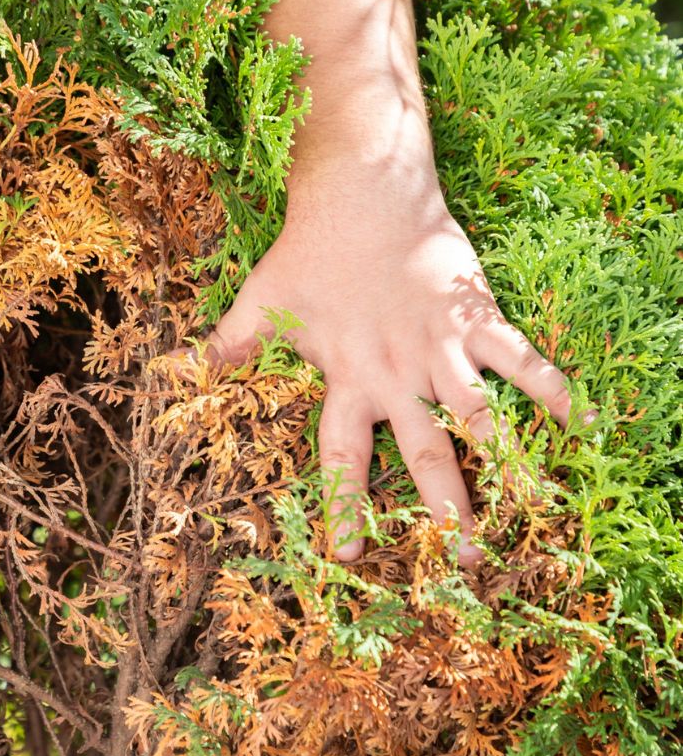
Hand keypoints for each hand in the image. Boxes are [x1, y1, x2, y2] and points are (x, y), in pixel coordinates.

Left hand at [195, 175, 576, 565]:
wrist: (362, 192)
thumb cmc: (307, 251)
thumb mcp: (260, 304)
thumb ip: (227, 347)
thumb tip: (173, 372)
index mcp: (345, 379)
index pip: (342, 456)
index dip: (345, 504)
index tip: (348, 553)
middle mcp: (396, 375)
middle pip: (425, 454)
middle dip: (444, 510)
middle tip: (463, 562)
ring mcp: (440, 348)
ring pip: (479, 418)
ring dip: (502, 466)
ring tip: (527, 514)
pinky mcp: (475, 318)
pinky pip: (521, 358)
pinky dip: (552, 388)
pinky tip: (583, 424)